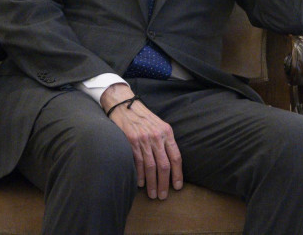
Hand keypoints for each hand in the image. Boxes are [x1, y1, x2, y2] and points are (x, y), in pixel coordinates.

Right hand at [101, 84, 182, 199]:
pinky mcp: (131, 142)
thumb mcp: (160, 125)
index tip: (178, 186)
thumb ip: (166, 141)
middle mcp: (157, 137)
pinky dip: (139, 175)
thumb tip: (171, 162)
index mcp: (167, 133)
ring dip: (152, 183)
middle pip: (164, 165)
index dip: (178, 173)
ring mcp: (144, 140)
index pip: (176, 157)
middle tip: (163, 196)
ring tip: (153, 194)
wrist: (125, 106)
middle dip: (165, 183)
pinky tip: (140, 184)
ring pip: (151, 167)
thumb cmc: (144, 118)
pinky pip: (137, 163)